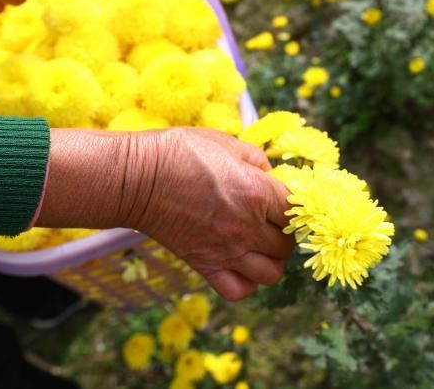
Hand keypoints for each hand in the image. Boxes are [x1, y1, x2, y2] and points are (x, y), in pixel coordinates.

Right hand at [38, 128, 293, 301]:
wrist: (136, 179)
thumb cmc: (178, 152)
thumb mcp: (225, 141)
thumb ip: (256, 158)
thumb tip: (271, 174)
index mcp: (256, 192)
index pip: (297, 209)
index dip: (295, 205)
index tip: (283, 199)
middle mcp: (247, 226)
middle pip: (288, 244)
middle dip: (284, 232)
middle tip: (270, 221)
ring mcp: (227, 251)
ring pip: (272, 274)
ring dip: (271, 261)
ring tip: (258, 246)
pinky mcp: (205, 266)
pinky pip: (239, 291)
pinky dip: (246, 283)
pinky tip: (240, 265)